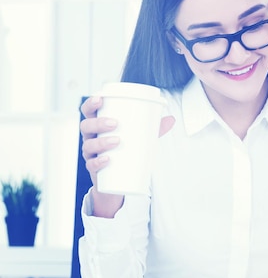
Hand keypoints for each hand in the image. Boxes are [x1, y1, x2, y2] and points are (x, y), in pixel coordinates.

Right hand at [79, 96, 174, 216]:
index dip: (90, 104)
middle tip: (114, 123)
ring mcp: (90, 154)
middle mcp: (91, 138)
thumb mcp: (139, 138)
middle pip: (86, 126)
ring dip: (101, 142)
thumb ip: (154, 128)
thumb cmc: (126, 151)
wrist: (118, 179)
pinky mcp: (94, 169)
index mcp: (98, 126)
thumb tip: (171, 119)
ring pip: (88, 145)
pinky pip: (91, 165)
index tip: (100, 99)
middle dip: (98, 122)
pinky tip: (107, 159)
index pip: (88, 111)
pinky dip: (98, 162)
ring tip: (116, 141)